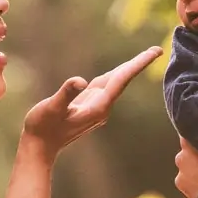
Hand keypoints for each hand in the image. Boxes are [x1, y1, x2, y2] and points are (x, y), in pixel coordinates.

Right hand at [23, 47, 161, 157]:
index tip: (154, 53)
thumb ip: (66, 94)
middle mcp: (102, 108)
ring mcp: (97, 108)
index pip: (121, 80)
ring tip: (145, 57)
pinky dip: (115, 76)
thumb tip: (80, 80)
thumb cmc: (42, 127)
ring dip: (128, 69)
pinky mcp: (89, 108)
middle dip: (139, 64)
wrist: (39, 147)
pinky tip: (120, 71)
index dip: (137, 64)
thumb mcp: (52, 107)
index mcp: (97, 107)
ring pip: (115, 84)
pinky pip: (106, 88)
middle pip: (123, 80)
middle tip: (157, 50)